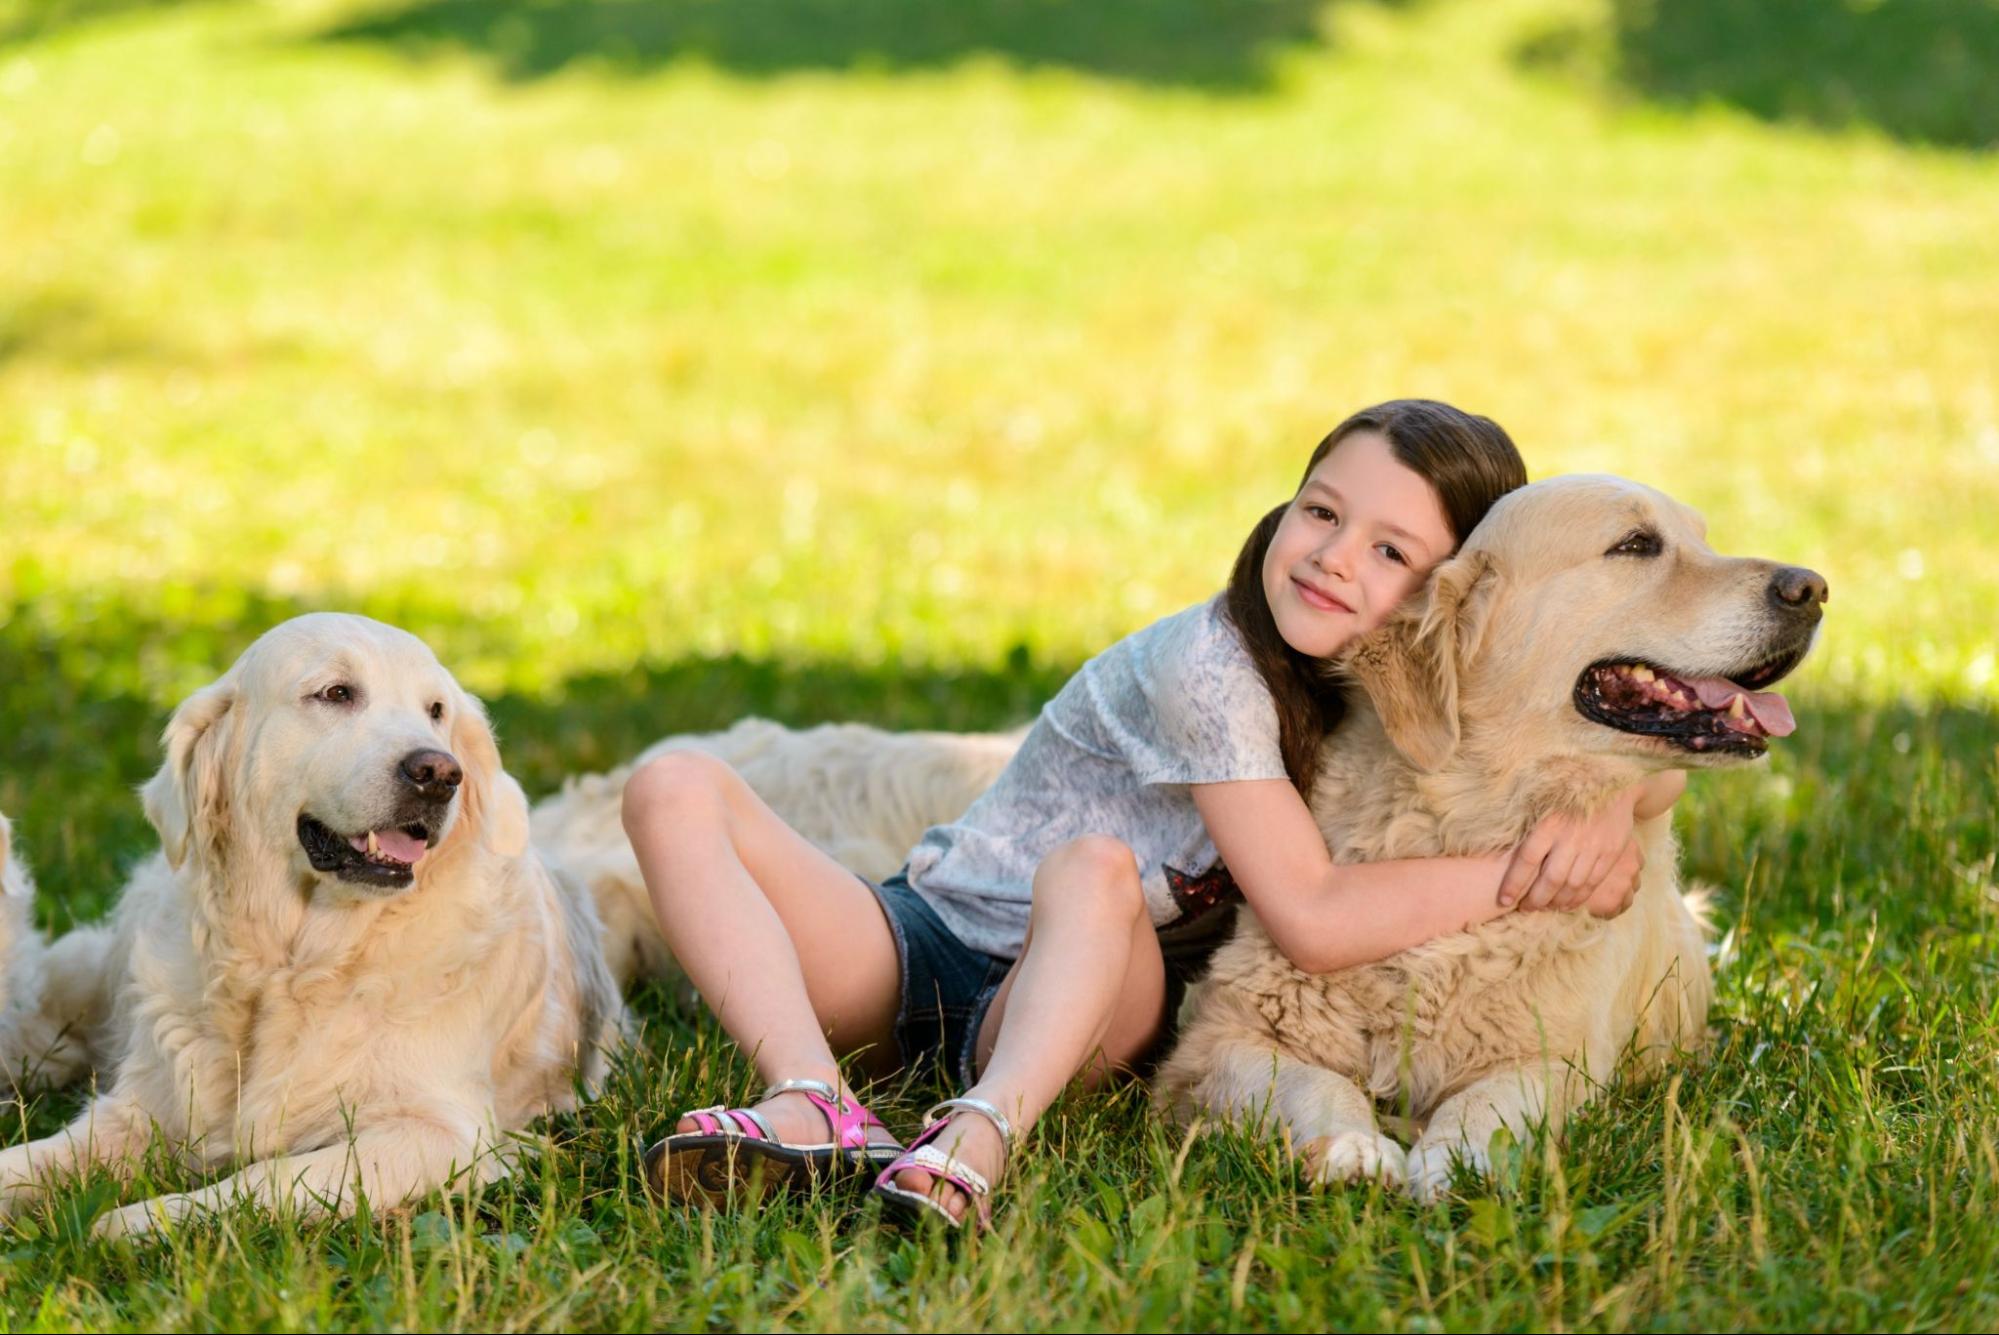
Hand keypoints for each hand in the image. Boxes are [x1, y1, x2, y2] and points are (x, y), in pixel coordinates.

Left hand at [1498, 790, 1640, 910]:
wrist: (1612, 783)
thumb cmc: (1568, 794)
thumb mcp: (1543, 802)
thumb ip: (1527, 827)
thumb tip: (1499, 850)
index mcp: (1549, 823)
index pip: (1527, 860)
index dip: (1514, 883)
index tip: (1504, 900)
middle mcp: (1571, 836)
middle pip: (1551, 878)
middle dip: (1536, 899)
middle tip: (1525, 908)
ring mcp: (1593, 846)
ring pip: (1572, 884)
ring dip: (1557, 902)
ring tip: (1545, 908)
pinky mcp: (1610, 852)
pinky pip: (1592, 882)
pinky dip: (1579, 897)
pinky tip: (1568, 904)